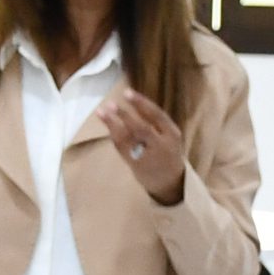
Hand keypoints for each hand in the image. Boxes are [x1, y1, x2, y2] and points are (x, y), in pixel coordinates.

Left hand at [94, 88, 188, 203]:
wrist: (170, 182)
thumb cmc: (168, 151)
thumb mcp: (170, 136)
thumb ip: (156, 123)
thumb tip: (134, 102)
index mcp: (172, 134)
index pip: (157, 115)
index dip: (141, 103)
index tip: (127, 92)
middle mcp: (161, 145)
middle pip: (141, 128)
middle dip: (125, 115)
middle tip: (111, 104)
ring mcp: (148, 157)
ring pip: (128, 138)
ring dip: (113, 124)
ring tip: (101, 112)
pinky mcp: (136, 165)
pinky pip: (122, 148)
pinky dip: (113, 135)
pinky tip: (107, 124)